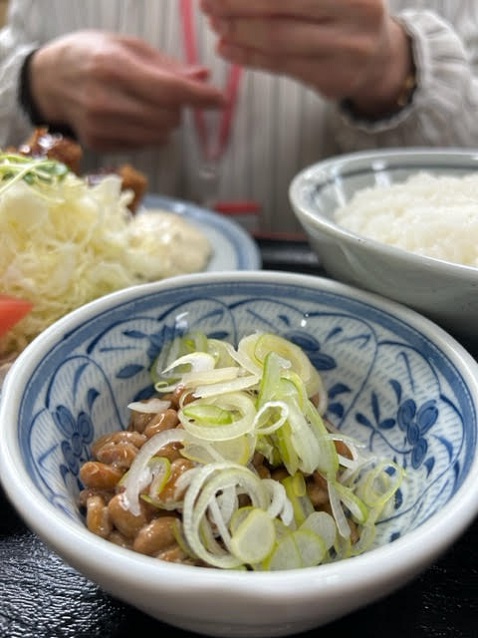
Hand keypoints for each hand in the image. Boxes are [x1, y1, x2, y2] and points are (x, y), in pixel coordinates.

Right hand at [30, 30, 225, 151]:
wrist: (48, 80)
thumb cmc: (92, 56)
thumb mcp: (126, 46)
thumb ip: (166, 65)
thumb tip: (203, 77)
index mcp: (114, 66)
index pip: (169, 90)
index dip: (199, 97)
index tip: (221, 100)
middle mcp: (105, 99)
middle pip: (168, 117)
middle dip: (179, 108)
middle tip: (167, 95)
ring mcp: (100, 126)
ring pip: (160, 135)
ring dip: (166, 122)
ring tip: (149, 105)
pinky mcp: (98, 144)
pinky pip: (144, 145)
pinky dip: (149, 134)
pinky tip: (133, 117)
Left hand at [201, 0, 413, 117]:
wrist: (381, 59)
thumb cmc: (346, 12)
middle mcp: (356, 12)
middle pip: (280, 5)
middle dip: (236, 2)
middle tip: (207, 1)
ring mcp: (345, 49)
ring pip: (278, 39)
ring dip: (239, 30)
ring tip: (214, 22)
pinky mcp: (331, 79)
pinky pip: (280, 65)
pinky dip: (248, 56)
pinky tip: (226, 47)